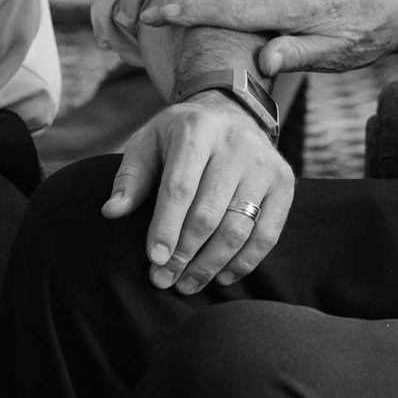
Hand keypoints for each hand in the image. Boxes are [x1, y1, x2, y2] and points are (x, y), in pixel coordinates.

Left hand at [102, 94, 294, 293]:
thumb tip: (113, 212)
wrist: (230, 112)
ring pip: (238, 229)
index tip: (154, 260)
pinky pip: (267, 234)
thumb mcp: (149, 143)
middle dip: (184, 254)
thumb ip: (131, 177)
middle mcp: (236, 144)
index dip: (166, 227)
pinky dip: (244, 262)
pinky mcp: (284, 183)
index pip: (180, 187)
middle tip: (163, 280)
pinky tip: (220, 277)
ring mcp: (265, 164)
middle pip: (209, 213)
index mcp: (196, 129)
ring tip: (186, 285)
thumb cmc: (181, 137)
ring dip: (210, 265)